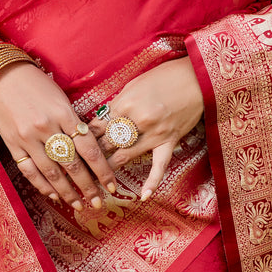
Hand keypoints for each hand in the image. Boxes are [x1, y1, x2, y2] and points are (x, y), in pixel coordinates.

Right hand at [0, 62, 116, 210]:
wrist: (1, 76)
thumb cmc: (36, 84)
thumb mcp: (60, 98)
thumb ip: (73, 122)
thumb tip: (90, 149)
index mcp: (63, 113)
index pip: (89, 148)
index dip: (102, 170)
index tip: (112, 186)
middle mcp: (46, 127)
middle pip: (72, 165)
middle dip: (87, 187)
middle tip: (98, 203)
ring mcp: (28, 138)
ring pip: (51, 172)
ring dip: (67, 192)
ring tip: (78, 204)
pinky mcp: (12, 145)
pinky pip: (29, 171)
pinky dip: (42, 185)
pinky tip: (53, 194)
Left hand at [89, 57, 202, 201]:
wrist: (195, 78)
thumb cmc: (164, 76)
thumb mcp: (135, 84)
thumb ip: (118, 103)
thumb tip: (103, 118)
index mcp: (126, 103)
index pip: (100, 125)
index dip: (86, 136)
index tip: (75, 146)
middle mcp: (139, 121)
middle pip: (109, 142)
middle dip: (93, 153)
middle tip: (78, 165)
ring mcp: (155, 133)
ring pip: (126, 155)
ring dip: (109, 168)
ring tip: (94, 180)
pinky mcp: (170, 141)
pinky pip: (160, 165)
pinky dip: (152, 181)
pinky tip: (143, 196)